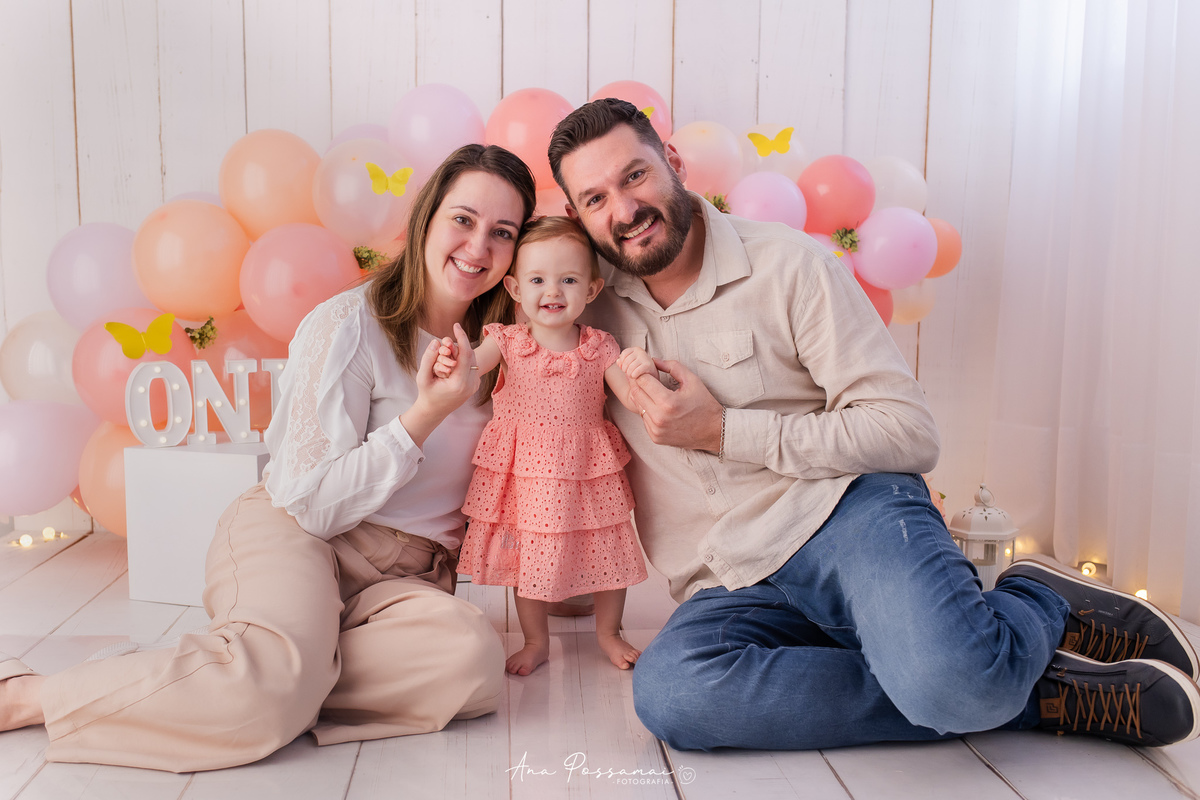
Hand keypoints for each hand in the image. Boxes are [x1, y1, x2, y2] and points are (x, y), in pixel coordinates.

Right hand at [401, 325, 477, 446]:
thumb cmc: (427, 393)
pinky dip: (463, 359)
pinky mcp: (475, 385)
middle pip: (470, 354)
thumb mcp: (422, 377)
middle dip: (459, 344)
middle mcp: (470, 385)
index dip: (461, 337)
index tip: (456, 325)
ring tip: (447, 353)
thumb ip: (428, 358)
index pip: (465, 354)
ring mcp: (474, 385)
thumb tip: (436, 342)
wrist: (435, 411)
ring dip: (461, 352)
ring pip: (473, 359)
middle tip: (446, 342)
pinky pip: (472, 365)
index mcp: (459, 383)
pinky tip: (451, 363)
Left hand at [617, 347, 655, 381]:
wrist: (653, 376)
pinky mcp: (648, 365)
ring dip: (629, 374)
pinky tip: (636, 377)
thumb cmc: (641, 369)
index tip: (624, 368)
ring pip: (630, 367)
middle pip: (626, 361)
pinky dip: (634, 376)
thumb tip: (618, 361)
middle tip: (629, 373)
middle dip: (625, 370)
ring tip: (632, 375)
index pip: (623, 354)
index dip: (622, 362)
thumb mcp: (631, 363)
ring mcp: (644, 357)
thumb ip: (623, 362)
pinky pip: (635, 372)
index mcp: (636, 349)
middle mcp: (640, 351)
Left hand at [629, 358, 723, 452]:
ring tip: (655, 394)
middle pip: (636, 393)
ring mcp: (656, 430)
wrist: (713, 431)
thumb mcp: (692, 380)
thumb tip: (653, 360)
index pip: (643, 381)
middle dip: (639, 383)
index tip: (646, 370)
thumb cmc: (704, 404)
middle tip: (647, 379)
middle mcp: (659, 418)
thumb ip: (673, 367)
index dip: (642, 372)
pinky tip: (659, 408)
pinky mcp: (655, 437)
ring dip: (643, 398)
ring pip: (638, 406)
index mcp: (668, 402)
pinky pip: (644, 419)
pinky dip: (648, 411)